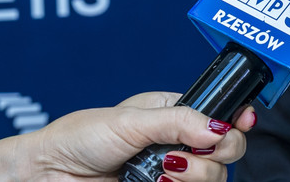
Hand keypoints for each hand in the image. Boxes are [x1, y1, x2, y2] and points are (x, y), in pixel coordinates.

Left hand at [0, 92, 255, 181]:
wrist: (49, 173)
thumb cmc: (80, 137)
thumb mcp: (131, 121)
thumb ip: (177, 122)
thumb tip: (218, 126)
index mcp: (173, 114)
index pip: (220, 116)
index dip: (236, 120)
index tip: (241, 123)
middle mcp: (177, 144)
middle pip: (225, 153)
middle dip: (212, 154)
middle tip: (178, 157)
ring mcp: (170, 174)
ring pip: (213, 179)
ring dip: (194, 176)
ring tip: (161, 174)